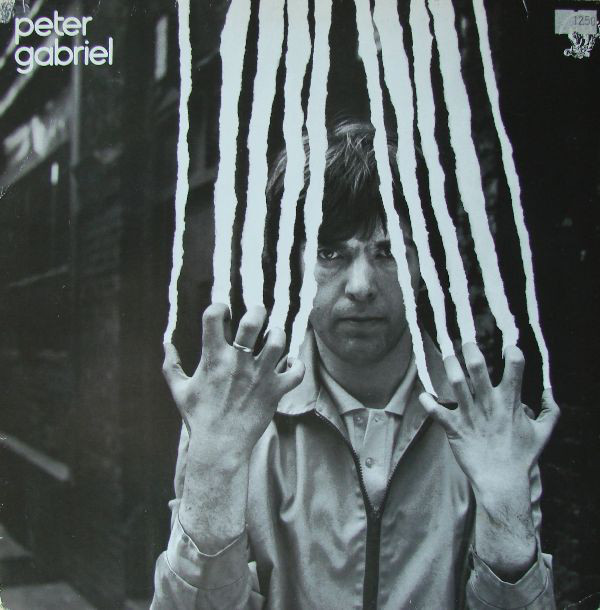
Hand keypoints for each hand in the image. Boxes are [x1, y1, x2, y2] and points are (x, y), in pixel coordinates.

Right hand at [162, 303, 304, 458]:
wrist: (219, 447)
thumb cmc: (199, 418)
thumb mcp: (180, 391)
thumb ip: (171, 366)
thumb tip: (165, 344)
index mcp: (213, 358)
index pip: (214, 316)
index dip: (219, 307)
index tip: (223, 312)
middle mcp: (238, 363)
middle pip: (253, 322)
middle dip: (257, 311)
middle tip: (258, 314)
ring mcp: (259, 376)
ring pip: (278, 342)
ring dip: (277, 334)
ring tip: (273, 337)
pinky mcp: (275, 391)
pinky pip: (296, 372)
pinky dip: (297, 365)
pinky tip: (289, 363)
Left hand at [418, 343, 558, 495]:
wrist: (502, 483)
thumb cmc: (522, 458)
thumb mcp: (543, 433)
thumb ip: (551, 411)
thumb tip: (550, 391)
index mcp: (511, 401)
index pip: (515, 366)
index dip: (512, 352)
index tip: (508, 348)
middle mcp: (489, 404)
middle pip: (478, 368)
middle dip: (471, 350)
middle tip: (466, 342)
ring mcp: (470, 415)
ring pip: (456, 383)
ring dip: (450, 366)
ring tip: (448, 356)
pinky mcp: (455, 428)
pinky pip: (437, 412)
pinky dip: (428, 403)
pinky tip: (424, 395)